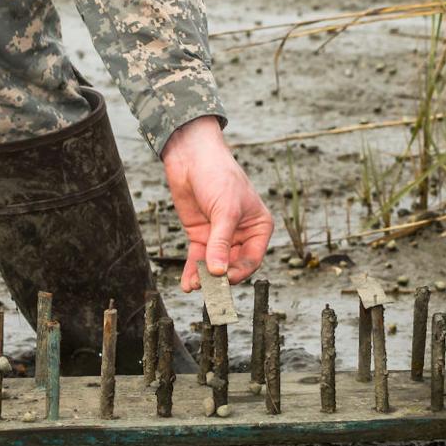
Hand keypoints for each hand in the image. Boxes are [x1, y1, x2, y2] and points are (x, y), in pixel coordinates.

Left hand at [160, 115, 272, 291]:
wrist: (192, 157)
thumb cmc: (218, 176)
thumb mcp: (225, 210)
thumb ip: (221, 242)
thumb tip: (218, 272)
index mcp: (258, 227)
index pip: (252, 259)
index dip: (239, 272)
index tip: (224, 279)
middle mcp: (241, 234)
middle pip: (232, 265)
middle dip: (219, 278)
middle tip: (206, 288)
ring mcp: (219, 236)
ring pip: (214, 265)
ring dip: (204, 278)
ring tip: (194, 286)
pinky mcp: (201, 235)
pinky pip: (198, 259)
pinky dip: (193, 271)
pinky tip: (187, 283)